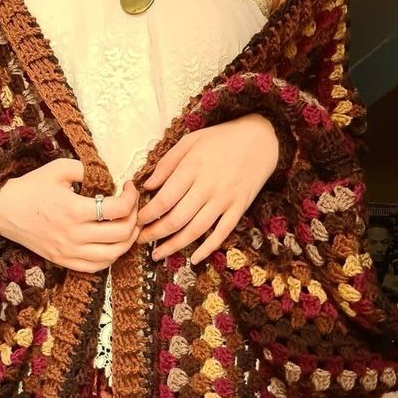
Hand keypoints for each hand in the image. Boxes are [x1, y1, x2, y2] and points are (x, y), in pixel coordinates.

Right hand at [0, 157, 139, 271]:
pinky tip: (113, 244)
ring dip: (128, 241)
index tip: (130, 188)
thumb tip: (110, 177)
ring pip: (113, 255)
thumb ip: (87, 169)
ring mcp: (69, 251)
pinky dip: (111, 257)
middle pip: (121, 234)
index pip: (118, 209)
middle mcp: (74, 234)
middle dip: (135, 218)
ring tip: (129, 226)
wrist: (4, 211)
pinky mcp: (64, 261)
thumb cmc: (32, 187)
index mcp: (75, 209)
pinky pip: (97, 267)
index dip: (132, 197)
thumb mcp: (59, 169)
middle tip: (133, 206)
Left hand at [135, 114, 279, 264]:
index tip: (137, 221)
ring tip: (158, 253)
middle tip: (140, 240)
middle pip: (176, 219)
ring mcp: (225, 199)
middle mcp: (207, 186)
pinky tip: (194, 259)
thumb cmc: (221, 138)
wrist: (261, 139)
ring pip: (196, 230)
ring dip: (174, 245)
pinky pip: (222, 233)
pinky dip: (208, 249)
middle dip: (155, 233)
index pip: (164, 200)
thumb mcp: (190, 141)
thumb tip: (147, 185)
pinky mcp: (239, 208)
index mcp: (192, 168)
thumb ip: (167, 164)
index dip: (147, 215)